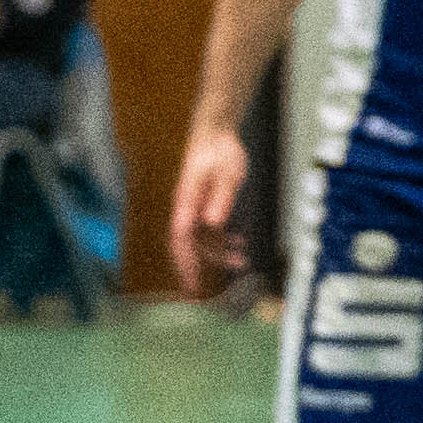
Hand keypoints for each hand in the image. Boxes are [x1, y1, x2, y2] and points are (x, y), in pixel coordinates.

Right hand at [170, 126, 251, 298]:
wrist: (215, 132)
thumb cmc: (218, 150)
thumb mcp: (227, 175)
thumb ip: (220, 199)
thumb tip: (213, 224)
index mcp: (187, 203)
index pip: (181, 240)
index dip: (185, 263)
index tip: (191, 283)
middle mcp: (187, 208)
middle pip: (189, 244)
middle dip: (198, 267)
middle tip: (206, 289)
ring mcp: (195, 207)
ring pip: (202, 238)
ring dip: (218, 252)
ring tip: (241, 261)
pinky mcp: (204, 203)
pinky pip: (210, 228)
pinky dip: (222, 239)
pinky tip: (238, 243)